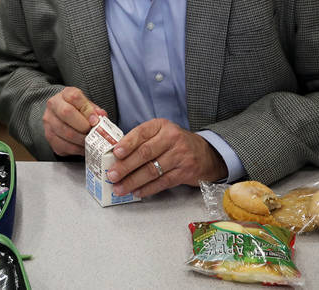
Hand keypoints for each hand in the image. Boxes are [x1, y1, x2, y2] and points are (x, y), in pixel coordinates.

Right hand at [42, 86, 106, 156]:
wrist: (62, 117)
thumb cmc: (78, 111)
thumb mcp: (87, 106)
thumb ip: (95, 111)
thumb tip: (101, 116)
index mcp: (64, 94)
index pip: (74, 97)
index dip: (87, 110)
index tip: (95, 120)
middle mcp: (53, 105)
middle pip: (66, 113)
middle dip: (83, 126)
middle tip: (92, 132)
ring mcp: (49, 121)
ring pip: (65, 132)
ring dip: (81, 139)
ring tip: (90, 141)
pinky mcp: (49, 136)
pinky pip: (63, 145)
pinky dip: (76, 149)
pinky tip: (83, 147)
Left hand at [108, 118, 226, 198]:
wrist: (206, 155)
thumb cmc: (176, 143)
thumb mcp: (161, 133)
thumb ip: (142, 140)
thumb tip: (116, 155)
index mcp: (161, 126)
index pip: (141, 133)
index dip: (127, 144)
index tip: (115, 153)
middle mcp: (172, 138)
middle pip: (145, 153)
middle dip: (126, 166)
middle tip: (112, 175)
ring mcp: (180, 156)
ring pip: (152, 170)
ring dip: (133, 181)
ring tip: (120, 188)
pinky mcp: (185, 172)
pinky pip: (163, 182)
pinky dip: (148, 189)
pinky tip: (137, 192)